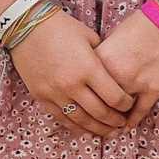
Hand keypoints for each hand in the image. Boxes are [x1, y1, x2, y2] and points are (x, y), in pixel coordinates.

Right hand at [7, 10, 133, 137]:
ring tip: (108, 132)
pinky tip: (86, 129)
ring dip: (97, 129)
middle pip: (99, 113)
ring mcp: (55, 93)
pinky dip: (75, 127)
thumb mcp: (90, 38)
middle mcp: (72, 85)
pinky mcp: (41, 98)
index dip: (125, 105)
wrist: (27, 26)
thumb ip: (103, 58)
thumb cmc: (63, 28)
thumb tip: (115, 74)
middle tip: (123, 124)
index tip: (130, 105)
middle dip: (114, 121)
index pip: (114, 96)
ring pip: (80, 121)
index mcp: (88, 68)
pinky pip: (61, 119)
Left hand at [93, 9, 158, 130]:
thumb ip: (102, 59)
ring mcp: (135, 83)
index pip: (86, 88)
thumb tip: (96, 75)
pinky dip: (133, 120)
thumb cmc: (142, 24)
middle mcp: (115, 76)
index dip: (83, 99)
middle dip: (96, 116)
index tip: (81, 106)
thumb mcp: (113, 38)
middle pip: (100, 103)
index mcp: (100, 61)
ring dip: (114, 122)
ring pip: (119, 111)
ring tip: (110, 129)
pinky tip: (128, 126)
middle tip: (93, 124)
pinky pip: (140, 110)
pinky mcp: (154, 88)